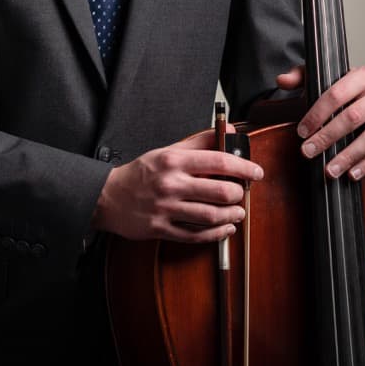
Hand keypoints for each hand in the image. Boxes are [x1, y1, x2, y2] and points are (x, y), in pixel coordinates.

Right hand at [92, 128, 263, 241]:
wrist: (108, 197)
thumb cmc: (141, 173)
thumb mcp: (168, 151)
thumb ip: (200, 141)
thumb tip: (229, 130)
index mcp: (173, 161)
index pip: (218, 161)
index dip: (243, 167)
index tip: (256, 172)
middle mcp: (170, 184)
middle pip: (219, 191)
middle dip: (238, 194)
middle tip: (242, 193)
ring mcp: (165, 209)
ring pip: (210, 215)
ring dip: (231, 215)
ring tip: (238, 211)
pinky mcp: (161, 229)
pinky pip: (196, 235)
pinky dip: (216, 233)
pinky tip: (225, 228)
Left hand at [277, 65, 364, 180]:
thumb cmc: (357, 90)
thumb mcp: (330, 78)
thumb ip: (304, 77)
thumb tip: (281, 80)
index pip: (336, 95)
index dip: (317, 115)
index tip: (302, 132)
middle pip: (353, 117)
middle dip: (328, 138)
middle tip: (309, 152)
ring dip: (348, 156)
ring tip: (329, 170)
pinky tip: (352, 173)